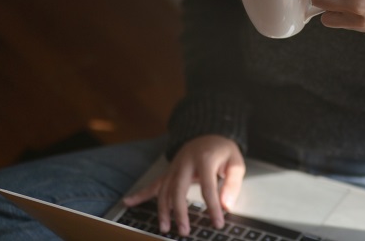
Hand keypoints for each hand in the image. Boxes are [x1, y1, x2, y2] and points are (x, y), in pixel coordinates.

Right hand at [122, 135, 244, 236]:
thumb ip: (232, 184)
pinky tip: (128, 202)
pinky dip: (140, 194)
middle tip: (184, 231)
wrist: (208, 133)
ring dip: (163, 210)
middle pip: (178, 190)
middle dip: (180, 212)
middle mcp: (185, 163)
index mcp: (205, 159)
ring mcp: (174, 167)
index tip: (218, 223)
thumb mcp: (236, 162)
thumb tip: (226, 206)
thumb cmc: (223, 150)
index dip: (212, 207)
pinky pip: (153, 184)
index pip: (207, 187)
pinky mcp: (169, 172)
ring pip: (164, 190)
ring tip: (165, 228)